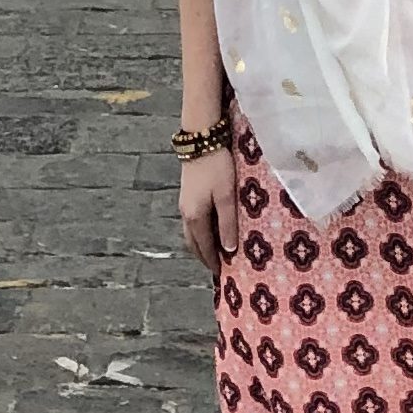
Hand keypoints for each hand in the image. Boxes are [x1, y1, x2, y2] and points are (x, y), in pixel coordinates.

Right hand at [179, 143, 240, 269]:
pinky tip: (211, 228)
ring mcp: (184, 203)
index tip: (221, 273)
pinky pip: (193, 221)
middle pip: (193, 242)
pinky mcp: (187, 193)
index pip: (204, 246)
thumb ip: (227, 223)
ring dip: (201, 244)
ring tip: (215, 250)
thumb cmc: (217, 167)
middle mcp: (186, 213)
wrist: (201, 138)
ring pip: (191, 231)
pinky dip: (200, 231)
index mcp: (195, 217)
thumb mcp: (227, 196)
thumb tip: (228, 249)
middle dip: (204, 256)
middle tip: (217, 266)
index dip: (212, 261)